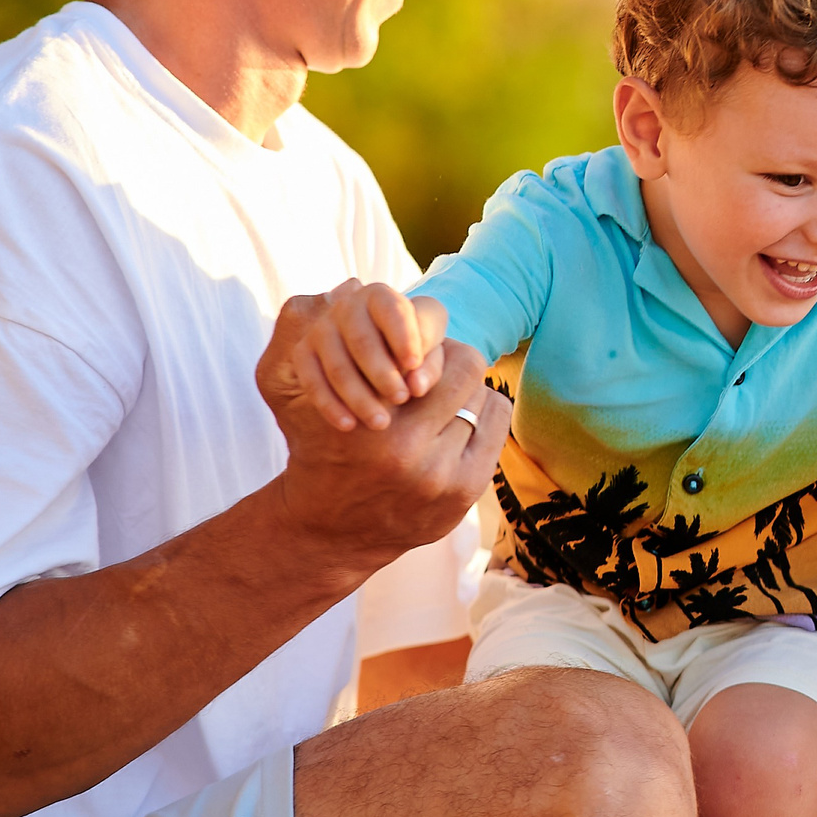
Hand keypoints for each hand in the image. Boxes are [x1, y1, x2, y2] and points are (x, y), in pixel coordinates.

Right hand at [258, 287, 498, 570]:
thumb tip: (349, 285)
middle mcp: (409, 453)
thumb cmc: (327, 449)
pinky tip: (459, 422)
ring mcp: (441, 480)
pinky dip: (481, 420)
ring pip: (487, 401)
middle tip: (441, 367)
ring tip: (448, 397)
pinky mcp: (463, 497)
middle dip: (457, 363)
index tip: (420, 354)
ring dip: (470, 394)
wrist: (330, 530)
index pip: (440, 355)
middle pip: (471, 372)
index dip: (433, 347)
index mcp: (375, 422)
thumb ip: (336, 348)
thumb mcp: (321, 399)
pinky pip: (495, 434)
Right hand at [272, 279, 448, 432]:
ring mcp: (321, 329)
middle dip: (382, 372)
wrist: (377, 356)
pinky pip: (312, 381)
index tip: (414, 363)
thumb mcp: (430, 350)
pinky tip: (349, 425)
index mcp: (380, 296)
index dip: (403, 335)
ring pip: (338, 366)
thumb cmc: (413, 348)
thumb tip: (416, 387)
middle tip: (402, 398)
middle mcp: (346, 307)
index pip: (391, 310)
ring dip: (359, 397)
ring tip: (381, 422)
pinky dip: (330, 405)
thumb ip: (431, 364)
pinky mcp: (304, 354)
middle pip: (362, 341)